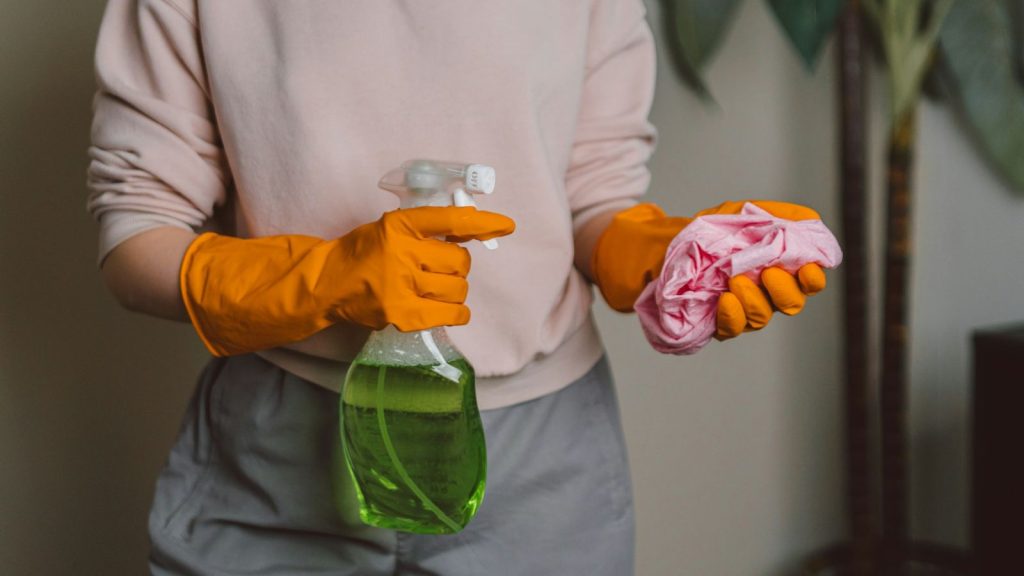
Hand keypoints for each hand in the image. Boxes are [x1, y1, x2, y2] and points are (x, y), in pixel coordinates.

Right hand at [180, 206, 515, 355]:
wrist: (326, 283)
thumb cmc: (363, 253)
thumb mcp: (390, 229)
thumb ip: (425, 229)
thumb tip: (474, 231)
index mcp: (400, 224)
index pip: (451, 219)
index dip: (483, 222)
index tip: (507, 225)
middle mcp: (401, 251)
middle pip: (459, 260)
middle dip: (457, 266)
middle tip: (441, 270)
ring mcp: (400, 284)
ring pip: (457, 287)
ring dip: (454, 289)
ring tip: (436, 289)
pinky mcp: (400, 312)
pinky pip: (449, 313)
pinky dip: (457, 312)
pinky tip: (452, 310)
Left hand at [692, 200, 828, 339]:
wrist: (674, 242)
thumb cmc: (715, 229)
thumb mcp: (745, 211)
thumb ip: (778, 215)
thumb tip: (808, 221)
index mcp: (782, 267)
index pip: (810, 282)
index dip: (813, 279)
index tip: (806, 270)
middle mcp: (769, 292)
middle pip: (792, 304)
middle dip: (784, 290)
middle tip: (768, 273)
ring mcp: (746, 309)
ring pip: (762, 317)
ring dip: (754, 300)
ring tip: (736, 281)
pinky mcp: (722, 321)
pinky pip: (733, 328)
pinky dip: (732, 316)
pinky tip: (725, 300)